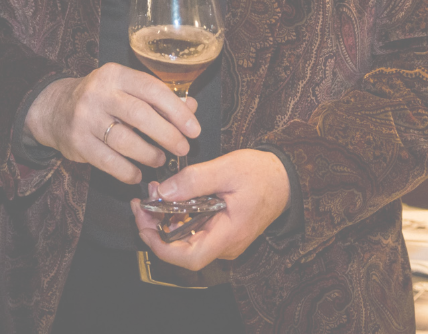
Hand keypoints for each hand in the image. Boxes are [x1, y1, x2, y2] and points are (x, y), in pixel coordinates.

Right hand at [24, 65, 199, 184]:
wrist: (53, 109)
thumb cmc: (100, 99)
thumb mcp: (125, 88)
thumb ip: (157, 97)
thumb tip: (190, 107)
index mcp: (115, 75)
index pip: (152, 89)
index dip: (176, 111)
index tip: (193, 129)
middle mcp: (98, 93)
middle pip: (140, 115)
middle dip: (167, 135)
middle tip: (183, 148)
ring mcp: (85, 118)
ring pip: (125, 141)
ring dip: (149, 154)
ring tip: (160, 159)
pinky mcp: (77, 142)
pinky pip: (108, 162)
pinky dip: (127, 171)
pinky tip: (137, 174)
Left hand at [131, 149, 289, 268]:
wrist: (285, 177)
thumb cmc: (262, 174)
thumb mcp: (227, 169)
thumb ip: (194, 180)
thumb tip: (163, 192)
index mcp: (229, 234)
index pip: (191, 258)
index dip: (161, 247)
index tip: (144, 225)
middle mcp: (226, 244)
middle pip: (183, 251)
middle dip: (157, 230)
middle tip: (143, 205)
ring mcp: (224, 239)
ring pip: (187, 241)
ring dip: (166, 221)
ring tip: (155, 194)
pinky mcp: (221, 231)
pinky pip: (195, 231)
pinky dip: (178, 217)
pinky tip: (171, 197)